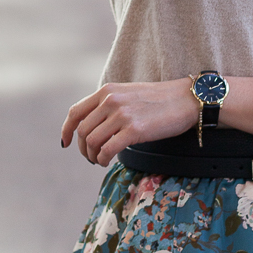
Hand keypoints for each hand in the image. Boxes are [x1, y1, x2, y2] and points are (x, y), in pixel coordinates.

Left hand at [62, 78, 196, 166]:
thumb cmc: (159, 100)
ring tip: (101, 160)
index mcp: (107, 90)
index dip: (66, 130)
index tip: (66, 143)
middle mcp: (111, 100)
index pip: (75, 112)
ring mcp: (122, 114)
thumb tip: (93, 127)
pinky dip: (103, 159)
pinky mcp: (134, 129)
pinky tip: (108, 161)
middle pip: (82, 131)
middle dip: (83, 149)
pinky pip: (107, 150)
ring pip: (93, 142)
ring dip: (93, 156)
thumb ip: (109, 105)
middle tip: (92, 158)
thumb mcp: (128, 94)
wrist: (186, 99)